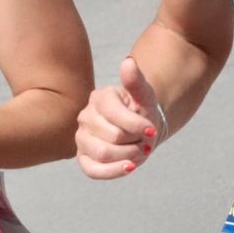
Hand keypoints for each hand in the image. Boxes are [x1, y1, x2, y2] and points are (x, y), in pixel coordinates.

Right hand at [75, 56, 162, 178]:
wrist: (140, 129)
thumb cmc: (141, 110)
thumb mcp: (145, 95)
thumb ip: (136, 81)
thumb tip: (128, 61)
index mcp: (98, 98)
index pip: (116, 116)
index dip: (138, 126)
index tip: (152, 129)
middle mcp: (85, 117)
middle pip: (113, 137)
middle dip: (135, 141)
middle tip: (142, 139)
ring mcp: (81, 138)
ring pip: (103, 154)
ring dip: (128, 156)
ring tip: (136, 150)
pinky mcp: (83, 158)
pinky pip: (93, 170)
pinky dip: (114, 171)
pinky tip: (129, 167)